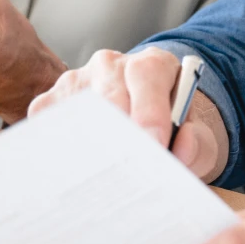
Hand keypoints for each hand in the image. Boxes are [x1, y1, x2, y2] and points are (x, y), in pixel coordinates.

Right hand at [27, 47, 227, 181]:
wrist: (147, 124)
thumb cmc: (170, 130)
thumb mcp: (197, 136)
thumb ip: (197, 142)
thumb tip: (180, 148)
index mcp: (152, 65)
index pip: (148, 74)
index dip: (149, 109)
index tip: (154, 142)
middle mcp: (112, 66)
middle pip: (108, 91)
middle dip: (119, 132)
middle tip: (126, 169)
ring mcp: (79, 81)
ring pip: (76, 108)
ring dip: (86, 144)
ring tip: (99, 178)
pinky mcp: (53, 102)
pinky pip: (47, 122)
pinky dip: (57, 148)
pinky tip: (72, 171)